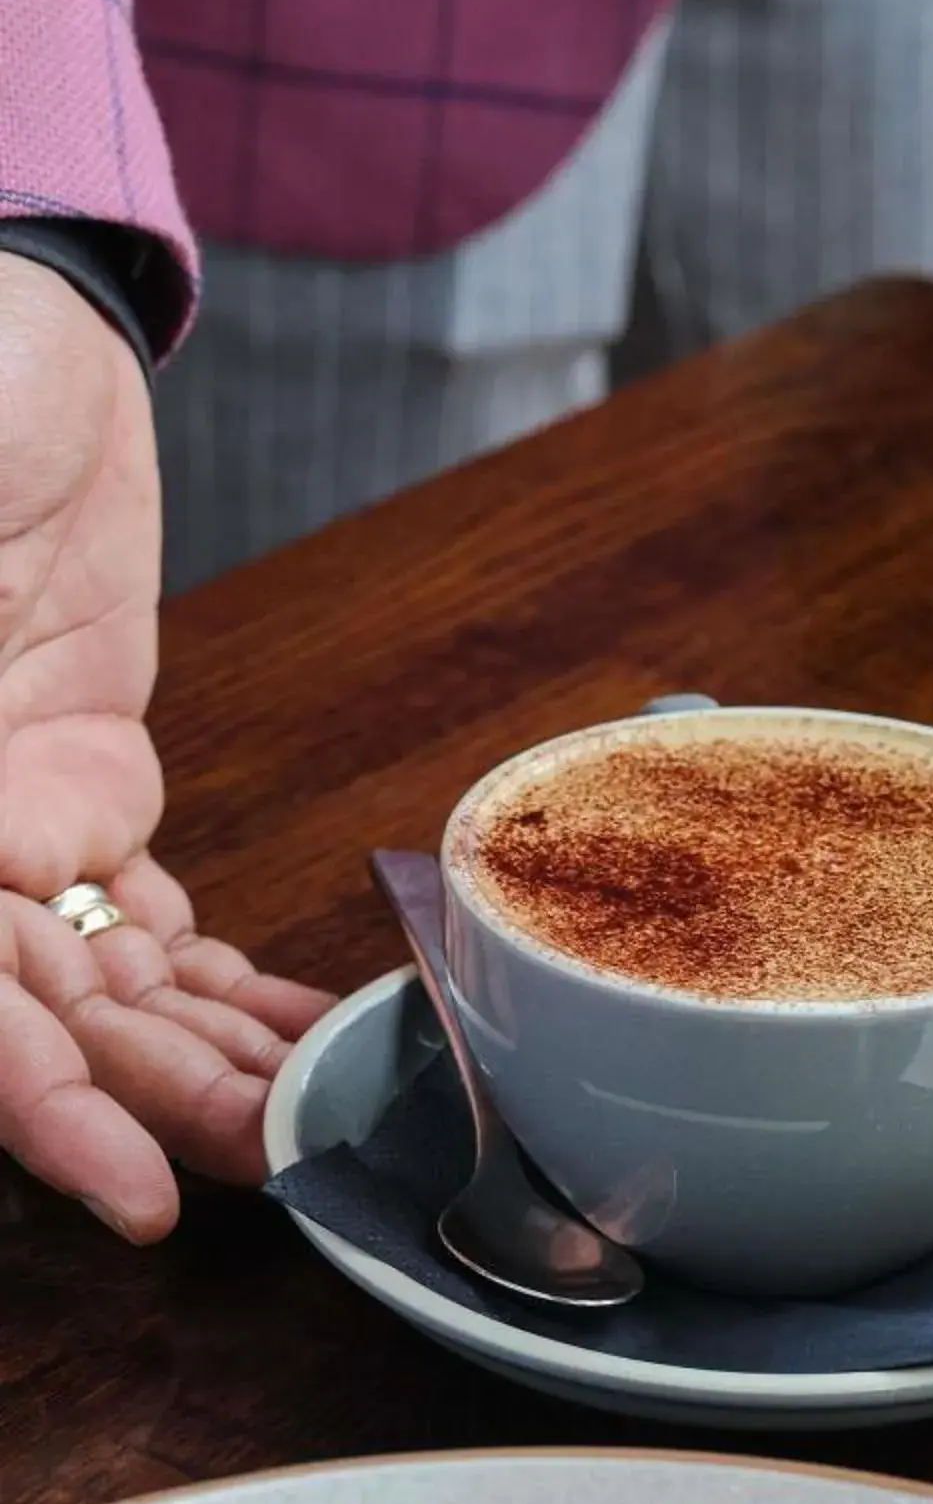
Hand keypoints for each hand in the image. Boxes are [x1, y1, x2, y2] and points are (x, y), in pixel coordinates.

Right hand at [0, 253, 330, 1240]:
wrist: (12, 316)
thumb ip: (1, 737)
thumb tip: (7, 858)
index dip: (35, 1108)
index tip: (134, 1186)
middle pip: (38, 1018)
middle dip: (165, 1101)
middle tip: (300, 1158)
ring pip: (99, 987)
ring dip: (208, 1060)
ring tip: (329, 1119)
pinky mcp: (75, 783)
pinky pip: (136, 920)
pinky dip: (219, 984)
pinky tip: (306, 1035)